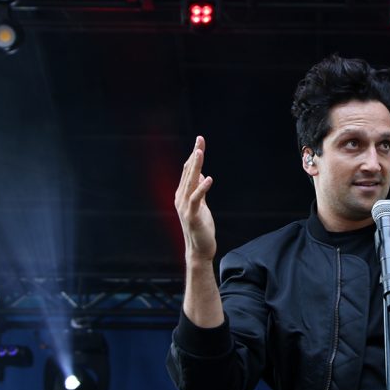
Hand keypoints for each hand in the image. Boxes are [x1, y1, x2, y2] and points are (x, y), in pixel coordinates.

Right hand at [175, 136, 215, 261]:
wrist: (199, 249)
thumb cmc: (200, 228)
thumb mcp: (201, 205)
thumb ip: (199, 190)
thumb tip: (200, 175)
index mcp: (183, 194)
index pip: (188, 171)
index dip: (194, 156)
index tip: (200, 142)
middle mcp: (181, 198)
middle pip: (188, 172)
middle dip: (195, 155)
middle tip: (200, 140)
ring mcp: (184, 206)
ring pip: (190, 182)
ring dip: (196, 166)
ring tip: (200, 152)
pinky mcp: (192, 215)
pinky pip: (196, 199)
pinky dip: (202, 188)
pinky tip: (208, 178)